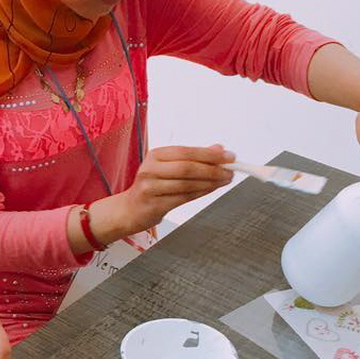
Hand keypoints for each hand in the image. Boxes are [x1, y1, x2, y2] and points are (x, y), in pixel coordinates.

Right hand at [83, 145, 234, 247]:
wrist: (129, 210)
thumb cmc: (151, 187)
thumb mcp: (169, 167)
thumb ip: (193, 158)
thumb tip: (219, 149)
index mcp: (155, 155)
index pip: (186, 152)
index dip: (209, 154)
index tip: (229, 156)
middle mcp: (150, 169)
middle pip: (187, 167)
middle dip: (213, 169)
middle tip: (230, 171)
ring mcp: (150, 187)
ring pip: (187, 184)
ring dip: (210, 183)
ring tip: (225, 180)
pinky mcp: (154, 204)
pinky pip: (184, 198)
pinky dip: (201, 193)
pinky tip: (211, 190)